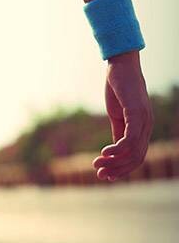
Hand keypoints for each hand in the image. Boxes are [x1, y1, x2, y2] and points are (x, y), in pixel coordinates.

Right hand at [92, 51, 152, 181]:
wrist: (121, 66)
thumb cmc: (119, 88)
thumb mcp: (117, 114)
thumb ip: (118, 130)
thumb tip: (114, 149)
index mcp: (142, 128)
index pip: (136, 157)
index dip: (122, 169)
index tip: (104, 176)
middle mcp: (146, 127)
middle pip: (136, 158)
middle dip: (117, 170)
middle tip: (98, 175)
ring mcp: (143, 121)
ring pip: (133, 152)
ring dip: (114, 162)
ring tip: (96, 164)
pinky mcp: (136, 113)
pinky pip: (130, 138)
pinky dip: (117, 149)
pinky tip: (104, 152)